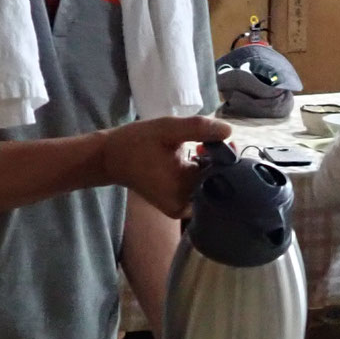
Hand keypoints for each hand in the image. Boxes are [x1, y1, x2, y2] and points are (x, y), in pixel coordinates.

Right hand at [102, 115, 230, 216]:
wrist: (110, 158)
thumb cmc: (136, 142)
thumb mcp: (168, 129)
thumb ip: (199, 129)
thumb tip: (229, 131)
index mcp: (183, 191)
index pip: (220, 177)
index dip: (227, 158)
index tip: (225, 141)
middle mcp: (183, 207)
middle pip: (216, 184)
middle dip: (218, 162)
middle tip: (210, 142)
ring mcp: (179, 209)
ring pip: (208, 186)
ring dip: (209, 166)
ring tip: (200, 147)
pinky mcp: (176, 206)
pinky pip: (197, 190)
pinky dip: (199, 174)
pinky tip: (194, 158)